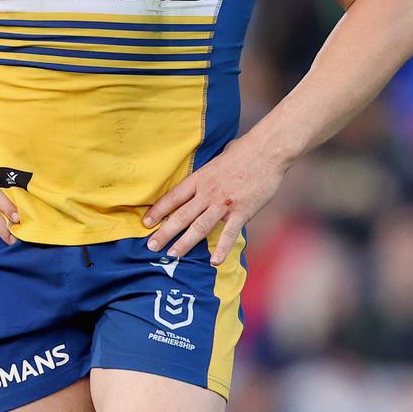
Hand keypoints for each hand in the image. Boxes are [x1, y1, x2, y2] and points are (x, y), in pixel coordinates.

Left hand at [142, 136, 284, 264]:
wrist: (266, 151)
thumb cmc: (243, 151)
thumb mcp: (218, 158)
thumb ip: (209, 173)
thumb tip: (205, 176)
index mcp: (200, 178)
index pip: (174, 197)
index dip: (158, 210)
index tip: (146, 222)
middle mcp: (208, 192)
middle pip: (181, 215)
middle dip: (165, 232)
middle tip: (151, 246)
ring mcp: (224, 203)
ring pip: (199, 226)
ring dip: (185, 242)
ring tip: (173, 255)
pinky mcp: (242, 211)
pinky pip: (229, 234)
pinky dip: (221, 249)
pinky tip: (214, 262)